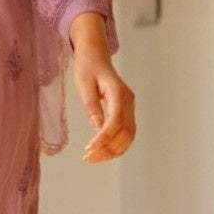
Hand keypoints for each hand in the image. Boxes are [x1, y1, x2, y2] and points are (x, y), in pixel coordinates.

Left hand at [67, 28, 134, 162]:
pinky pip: (125, 132)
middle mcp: (128, 101)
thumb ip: (91, 105)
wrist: (95, 55)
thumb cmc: (87, 67)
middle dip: (108, 148)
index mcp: (118, 93)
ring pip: (128, 136)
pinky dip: (116, 145)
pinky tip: (102, 152)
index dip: (104, 138)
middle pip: (125, 132)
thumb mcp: (84, 84)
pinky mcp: (126, 111)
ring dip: (113, 150)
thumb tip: (97, 126)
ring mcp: (129, 107)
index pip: (115, 121)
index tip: (89, 149)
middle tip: (89, 158)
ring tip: (93, 158)